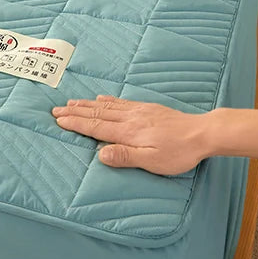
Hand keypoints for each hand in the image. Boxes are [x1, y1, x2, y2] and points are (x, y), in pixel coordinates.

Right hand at [51, 96, 211, 174]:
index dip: (76, 123)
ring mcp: (138, 111)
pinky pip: (120, 101)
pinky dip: (106, 100)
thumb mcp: (152, 161)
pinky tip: (101, 98)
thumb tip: (100, 154)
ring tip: (71, 102)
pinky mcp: (147, 108)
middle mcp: (129, 118)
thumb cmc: (178, 152)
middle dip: (75, 112)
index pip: (96, 127)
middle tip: (56, 110)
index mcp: (128, 132)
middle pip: (96, 113)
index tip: (59, 120)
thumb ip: (125, 156)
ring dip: (86, 104)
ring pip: (106, 105)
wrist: (201, 133)